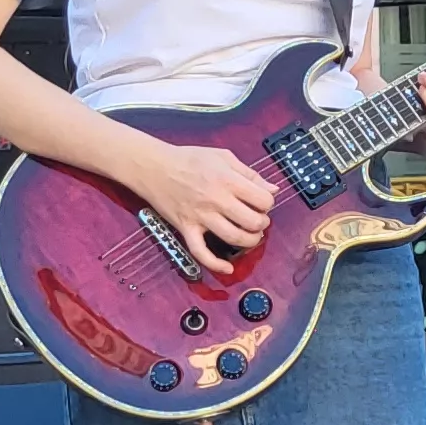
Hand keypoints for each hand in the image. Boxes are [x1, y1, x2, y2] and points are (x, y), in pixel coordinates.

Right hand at [129, 137, 278, 270]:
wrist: (153, 166)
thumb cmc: (188, 159)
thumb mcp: (223, 157)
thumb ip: (250, 173)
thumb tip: (272, 189)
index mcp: (227, 180)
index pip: (263, 200)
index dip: (268, 203)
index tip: (262, 202)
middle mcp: (216, 200)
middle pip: (252, 222)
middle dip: (262, 223)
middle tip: (258, 220)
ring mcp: (200, 216)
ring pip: (234, 238)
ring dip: (249, 241)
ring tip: (251, 236)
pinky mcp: (186, 228)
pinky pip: (200, 252)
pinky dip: (215, 264)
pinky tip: (227, 268)